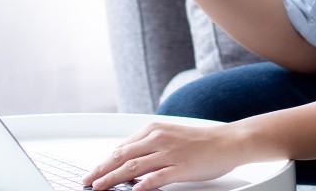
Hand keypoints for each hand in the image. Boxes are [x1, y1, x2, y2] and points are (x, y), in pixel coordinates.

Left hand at [81, 121, 250, 190]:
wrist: (228, 141)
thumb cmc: (201, 141)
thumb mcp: (170, 137)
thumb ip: (149, 148)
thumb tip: (129, 163)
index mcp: (153, 130)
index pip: (122, 147)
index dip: (104, 161)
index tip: (93, 172)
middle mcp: (158, 139)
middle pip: (122, 156)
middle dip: (101, 169)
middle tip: (88, 181)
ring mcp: (169, 153)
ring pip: (134, 166)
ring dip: (113, 178)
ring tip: (100, 186)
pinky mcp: (181, 167)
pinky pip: (157, 177)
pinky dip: (142, 185)